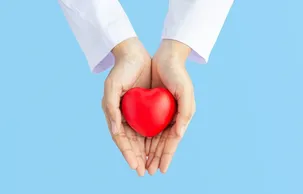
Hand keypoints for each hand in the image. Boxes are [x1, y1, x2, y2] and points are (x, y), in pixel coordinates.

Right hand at [102, 38, 150, 175]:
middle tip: (146, 173)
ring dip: (148, 153)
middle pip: (133, 143)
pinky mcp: (148, 109)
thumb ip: (111, 109)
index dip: (128, 154)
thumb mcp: (112, 87)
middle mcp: (126, 118)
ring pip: (143, 138)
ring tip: (155, 167)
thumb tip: (115, 131)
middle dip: (139, 158)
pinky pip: (153, 127)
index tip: (135, 166)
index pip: (122, 140)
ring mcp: (137, 114)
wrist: (135, 55)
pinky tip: (161, 148)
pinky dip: (156, 139)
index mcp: (115, 116)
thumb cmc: (121, 70)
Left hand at [146, 40, 195, 174]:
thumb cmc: (178, 74)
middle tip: (147, 172)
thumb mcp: (185, 92)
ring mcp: (160, 113)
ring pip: (152, 137)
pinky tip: (135, 146)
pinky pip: (144, 125)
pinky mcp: (150, 107)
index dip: (166, 156)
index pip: (172, 142)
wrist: (166, 57)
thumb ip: (185, 113)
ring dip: (146, 151)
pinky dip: (141, 137)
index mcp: (180, 117)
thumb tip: (179, 135)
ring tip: (140, 165)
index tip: (161, 170)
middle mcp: (170, 118)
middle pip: (161, 143)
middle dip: (155, 158)